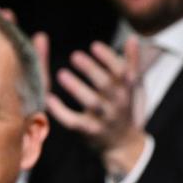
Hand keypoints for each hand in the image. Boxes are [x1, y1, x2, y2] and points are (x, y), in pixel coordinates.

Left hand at [43, 36, 148, 177]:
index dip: (109, 58)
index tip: (94, 45)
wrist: (123, 144)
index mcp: (126, 90)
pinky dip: (61, 111)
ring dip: (76, 88)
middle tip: (75, 56)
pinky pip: (73, 121)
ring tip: (61, 74)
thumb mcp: (131, 87)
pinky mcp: (87, 131)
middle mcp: (116, 104)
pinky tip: (49, 98)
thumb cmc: (123, 108)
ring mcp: (102, 119)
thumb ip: (131, 63)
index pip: (122, 71)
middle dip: (91, 70)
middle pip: (106, 85)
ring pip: (91, 103)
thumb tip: (133, 38)